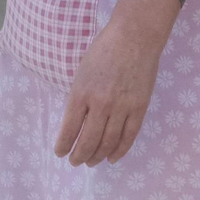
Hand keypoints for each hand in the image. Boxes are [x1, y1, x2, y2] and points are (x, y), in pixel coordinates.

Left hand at [55, 13, 163, 167]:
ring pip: (108, 143)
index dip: (64, 144)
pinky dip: (119, 151)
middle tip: (75, 162)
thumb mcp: (82, 71)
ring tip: (91, 162)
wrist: (133, 38)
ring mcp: (121, 108)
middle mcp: (99, 104)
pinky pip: (128, 137)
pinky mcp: (138, 109)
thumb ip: (80, 96)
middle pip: (88, 140)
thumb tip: (77, 121)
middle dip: (79, 155)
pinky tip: (112, 158)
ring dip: (98, 156)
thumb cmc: (104, 49)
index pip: (69, 128)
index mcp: (80, 92)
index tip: (60, 153)